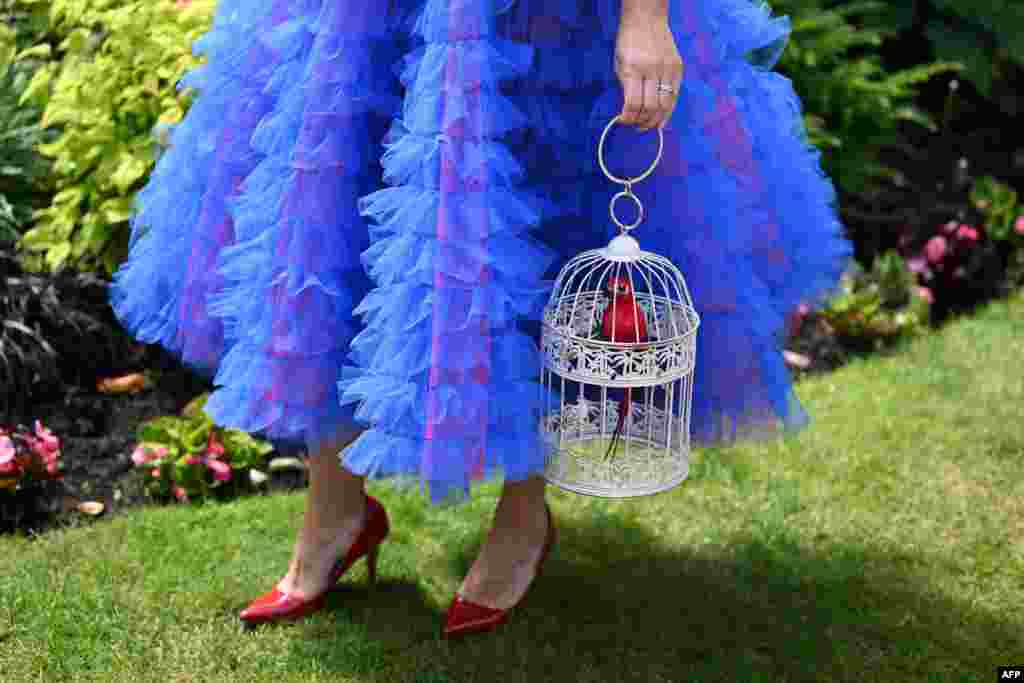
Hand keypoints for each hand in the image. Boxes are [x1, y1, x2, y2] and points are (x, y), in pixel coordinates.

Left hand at [615, 13, 683, 131]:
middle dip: (642, 122)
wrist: (646, 19)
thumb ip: (625, 87)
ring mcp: (668, 69)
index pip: (633, 103)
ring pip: (665, 105)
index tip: (623, 121)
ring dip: (656, 120)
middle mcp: (652, 70)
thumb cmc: (628, 42)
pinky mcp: (678, 68)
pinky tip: (662, 118)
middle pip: (651, 107)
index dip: (628, 118)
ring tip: (649, 125)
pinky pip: (675, 95)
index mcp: (633, 69)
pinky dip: (668, 110)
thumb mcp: (619, 64)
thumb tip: (630, 111)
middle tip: (637, 127)